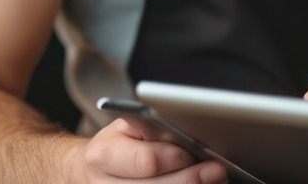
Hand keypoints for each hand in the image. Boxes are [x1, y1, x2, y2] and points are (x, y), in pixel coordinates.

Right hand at [77, 118, 225, 183]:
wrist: (91, 173)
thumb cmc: (117, 146)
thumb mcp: (127, 128)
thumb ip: (152, 130)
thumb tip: (188, 133)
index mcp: (103, 156)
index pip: (147, 161)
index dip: (174, 157)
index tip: (195, 152)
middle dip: (191, 179)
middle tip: (216, 171)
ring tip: (214, 181)